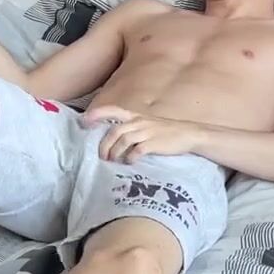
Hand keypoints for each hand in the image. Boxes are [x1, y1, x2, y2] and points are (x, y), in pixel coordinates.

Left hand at [82, 106, 207, 163]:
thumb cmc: (165, 131)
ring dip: (115, 152)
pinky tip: (129, 162)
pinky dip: (130, 158)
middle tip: (102, 157)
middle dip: (105, 145)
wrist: (188, 134)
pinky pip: (137, 150)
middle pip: (114, 131)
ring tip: (113, 162)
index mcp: (135, 116)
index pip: (113, 110)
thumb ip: (130, 128)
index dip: (97, 114)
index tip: (84, 121)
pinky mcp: (154, 143)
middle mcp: (139, 122)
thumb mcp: (146, 124)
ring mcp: (147, 132)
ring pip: (123, 140)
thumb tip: (111, 139)